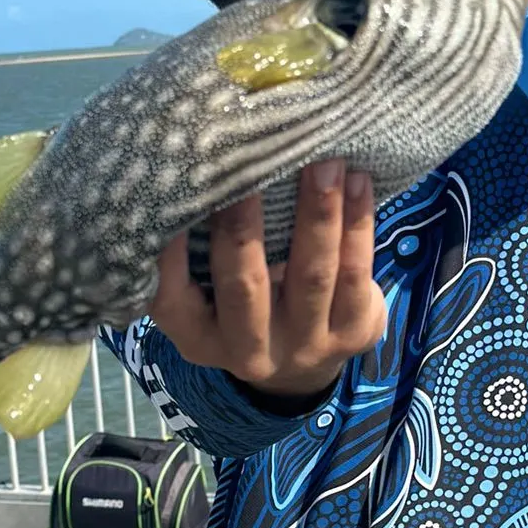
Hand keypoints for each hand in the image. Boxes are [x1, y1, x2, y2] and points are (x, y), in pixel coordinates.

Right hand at [150, 159, 385, 402]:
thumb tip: (195, 171)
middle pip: (245, 285)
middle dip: (246, 223)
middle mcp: (249, 351)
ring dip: (317, 213)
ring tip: (324, 163)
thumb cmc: (243, 299)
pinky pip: (356, 273)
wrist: (305, 363)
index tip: (171, 200)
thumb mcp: (208, 290)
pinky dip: (358, 223)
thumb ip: (196, 248)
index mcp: (198, 337)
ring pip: (312, 275)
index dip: (168, 255)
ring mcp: (306, 347)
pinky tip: (359, 181)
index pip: (170, 299)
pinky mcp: (354, 334)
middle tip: (251, 166)